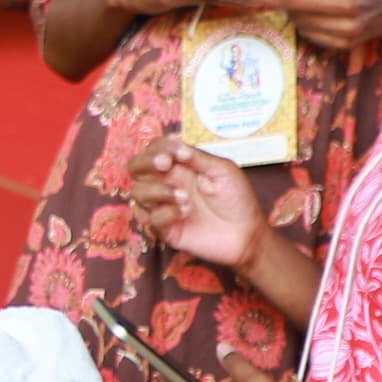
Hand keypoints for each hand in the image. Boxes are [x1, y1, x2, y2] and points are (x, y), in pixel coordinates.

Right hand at [125, 136, 266, 272]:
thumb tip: (178, 147)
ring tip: (184, 198)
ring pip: (137, 192)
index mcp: (180, 167)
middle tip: (165, 165)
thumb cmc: (238, 199)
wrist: (246, 234)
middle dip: (145, 163)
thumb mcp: (223, 170)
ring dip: (157, 190)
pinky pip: (150, 218)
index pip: (154, 149)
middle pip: (135, 168)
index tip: (176, 152)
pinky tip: (185, 213)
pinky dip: (165, 213)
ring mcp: (164, 206)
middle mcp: (167, 183)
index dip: (158, 147)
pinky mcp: (165, 229)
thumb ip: (198, 158)